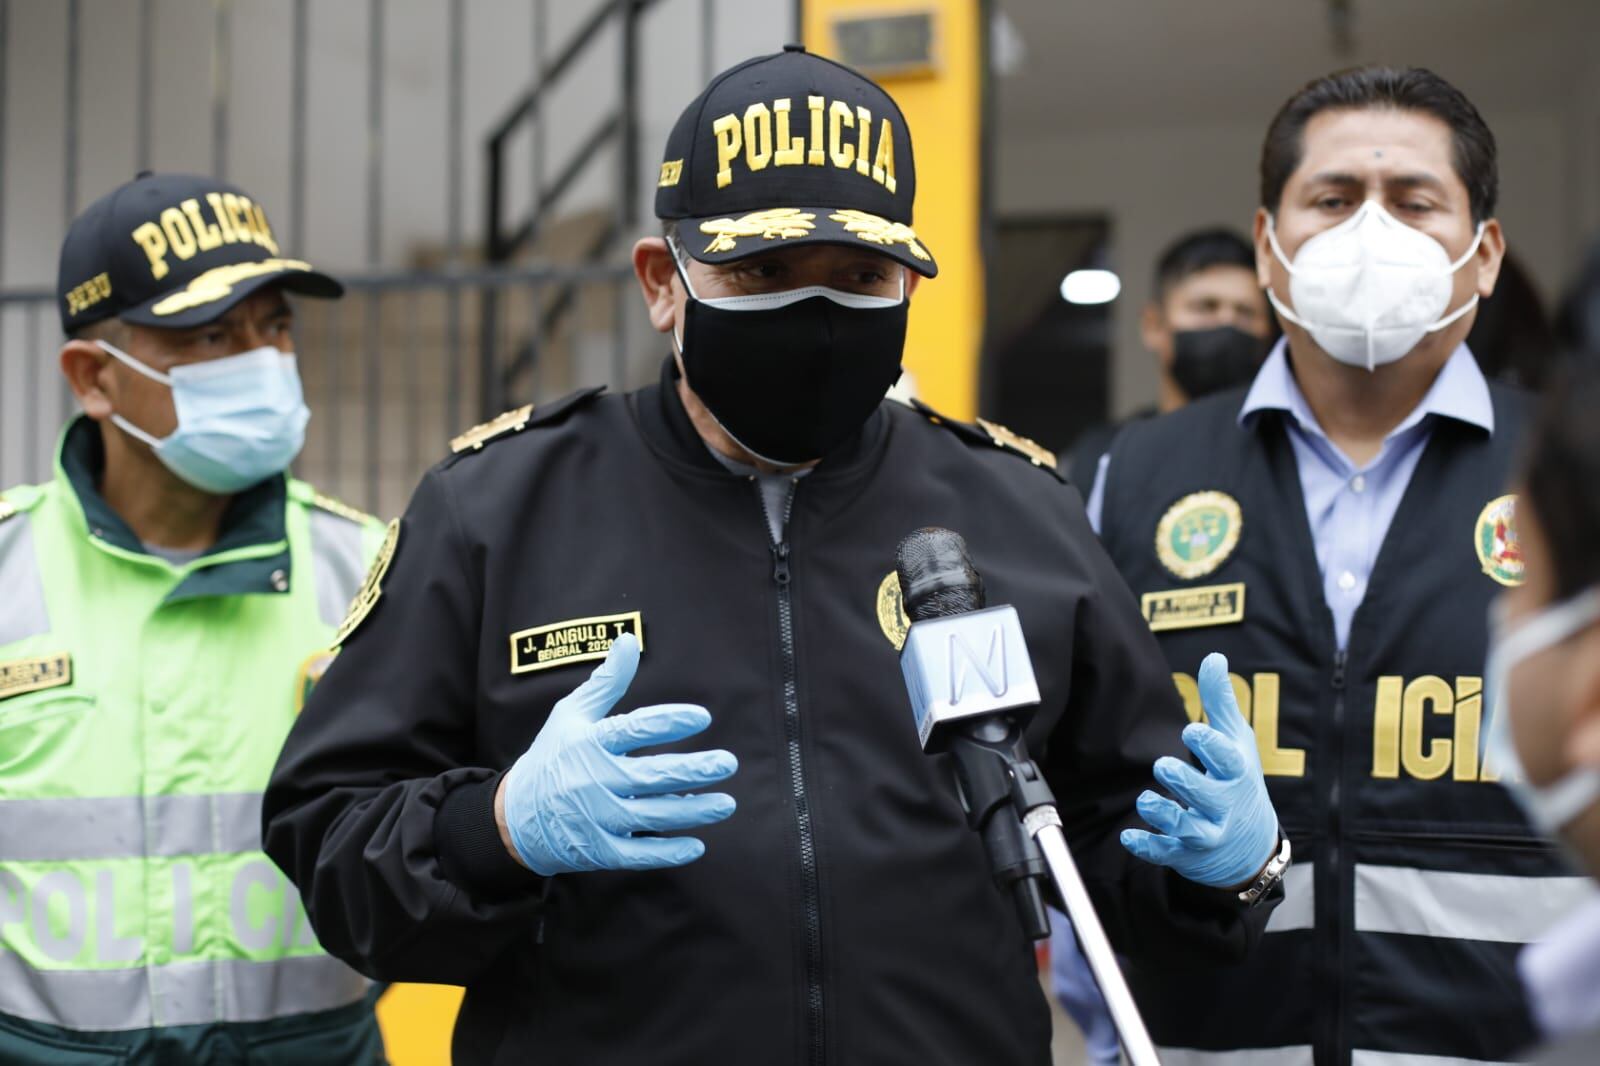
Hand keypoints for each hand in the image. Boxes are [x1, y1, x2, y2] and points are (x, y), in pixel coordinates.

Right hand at [499, 633, 737, 874]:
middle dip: (693, 770)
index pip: (633, 729)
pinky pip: (637, 855)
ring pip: (652, 816)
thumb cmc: (552, 757)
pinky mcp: (599, 850)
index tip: (702, 717)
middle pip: (650, 777)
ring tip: (726, 803)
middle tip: (727, 763)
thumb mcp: (572, 713)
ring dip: (692, 811)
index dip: (669, 722)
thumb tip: (629, 640)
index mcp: (589, 743)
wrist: (514, 817)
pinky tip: (697, 845)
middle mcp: (594, 781)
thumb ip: (606, 681)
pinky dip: (666, 853)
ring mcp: (597, 819)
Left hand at [1120, 652, 1279, 889]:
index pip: (1227, 760)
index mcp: (1236, 775)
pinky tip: (1128, 837)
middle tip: (1164, 767)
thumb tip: (1214, 657)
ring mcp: (1207, 833)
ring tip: (1146, 800)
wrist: (1252, 846)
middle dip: (1184, 781)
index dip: (1210, 747)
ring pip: (1186, 827)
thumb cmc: (1238, 781)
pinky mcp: (1187, 854)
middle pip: (1205, 794)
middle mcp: (1224, 806)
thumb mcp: (1236, 742)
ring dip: (1164, 814)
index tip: (1191, 732)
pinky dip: (1148, 847)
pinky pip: (1167, 853)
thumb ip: (1221, 701)